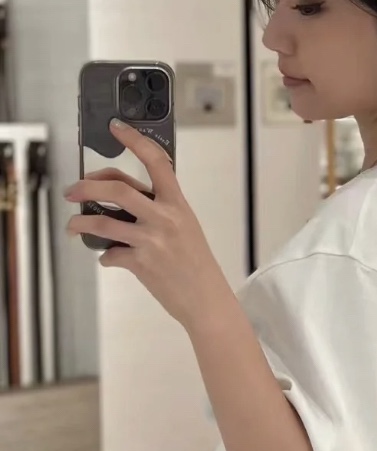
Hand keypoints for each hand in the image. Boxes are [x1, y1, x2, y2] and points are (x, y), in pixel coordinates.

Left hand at [65, 119, 232, 330]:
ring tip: (72, 225)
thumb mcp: (186, 228)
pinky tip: (108, 258)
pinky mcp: (141, 264)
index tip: (115, 128)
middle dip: (87, 187)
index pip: (156, 162)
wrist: (207, 301)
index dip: (133, 140)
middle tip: (72, 192)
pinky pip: (110, 254)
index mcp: (177, 204)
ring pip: (103, 222)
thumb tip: (122, 201)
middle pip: (117, 189)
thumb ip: (159, 210)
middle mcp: (164, 218)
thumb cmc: (197, 266)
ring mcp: (152, 241)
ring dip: (80, 222)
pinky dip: (105, 257)